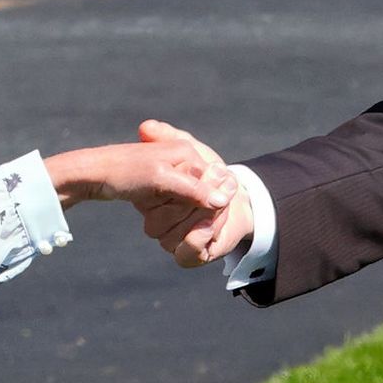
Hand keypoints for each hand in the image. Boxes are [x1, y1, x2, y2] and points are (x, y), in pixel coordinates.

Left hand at [44, 125, 233, 218]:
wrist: (91, 173)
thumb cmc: (124, 173)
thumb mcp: (161, 181)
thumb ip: (193, 189)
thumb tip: (224, 200)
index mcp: (188, 151)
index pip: (212, 184)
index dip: (205, 206)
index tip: (194, 219)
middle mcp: (183, 159)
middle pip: (201, 194)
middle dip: (187, 211)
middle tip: (161, 211)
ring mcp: (172, 171)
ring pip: (188, 202)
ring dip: (177, 214)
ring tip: (154, 211)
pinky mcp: (162, 183)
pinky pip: (175, 203)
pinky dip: (169, 212)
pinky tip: (154, 214)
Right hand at [134, 122, 255, 266]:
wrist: (236, 195)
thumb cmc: (209, 171)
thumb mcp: (190, 148)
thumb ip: (169, 136)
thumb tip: (145, 127)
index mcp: (153, 194)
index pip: (160, 190)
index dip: (190, 180)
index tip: (218, 168)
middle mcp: (157, 219)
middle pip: (167, 214)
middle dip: (203, 197)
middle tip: (229, 182)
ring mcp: (170, 238)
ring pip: (177, 232)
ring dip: (208, 215)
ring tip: (226, 201)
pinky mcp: (187, 255)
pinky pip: (186, 252)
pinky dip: (199, 238)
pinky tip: (211, 225)